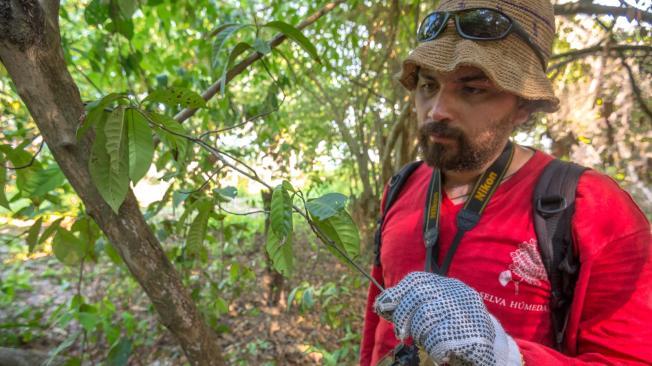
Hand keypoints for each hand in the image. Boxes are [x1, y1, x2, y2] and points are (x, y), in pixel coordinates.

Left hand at [374, 272, 520, 365]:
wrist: (492, 353)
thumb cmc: (454, 333)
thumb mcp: (434, 314)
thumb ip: (411, 307)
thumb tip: (382, 305)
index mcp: (449, 286)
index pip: (416, 280)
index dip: (397, 293)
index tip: (385, 308)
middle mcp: (459, 294)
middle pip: (418, 295)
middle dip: (403, 316)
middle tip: (403, 334)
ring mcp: (467, 312)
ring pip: (426, 317)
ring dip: (420, 335)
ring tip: (428, 342)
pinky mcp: (473, 334)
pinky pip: (438, 339)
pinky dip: (433, 349)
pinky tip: (439, 353)